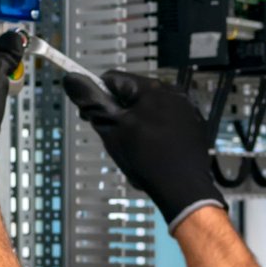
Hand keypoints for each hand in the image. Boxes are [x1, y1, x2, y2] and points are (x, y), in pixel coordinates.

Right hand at [62, 71, 225, 229]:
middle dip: (117, 113)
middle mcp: (172, 91)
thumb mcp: (111, 128)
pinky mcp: (194, 126)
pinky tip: (152, 152)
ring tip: (134, 149)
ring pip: (148, 110)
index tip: (90, 118)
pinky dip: (154, 132)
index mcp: (151, 87)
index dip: (96, 97)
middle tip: (114, 138)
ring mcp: (186, 108)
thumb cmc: (145, 156)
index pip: (112, 79)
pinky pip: (165, 122)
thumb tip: (70, 77)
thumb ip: (90, 101)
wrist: (184, 188)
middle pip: (131, 94)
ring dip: (135, 124)